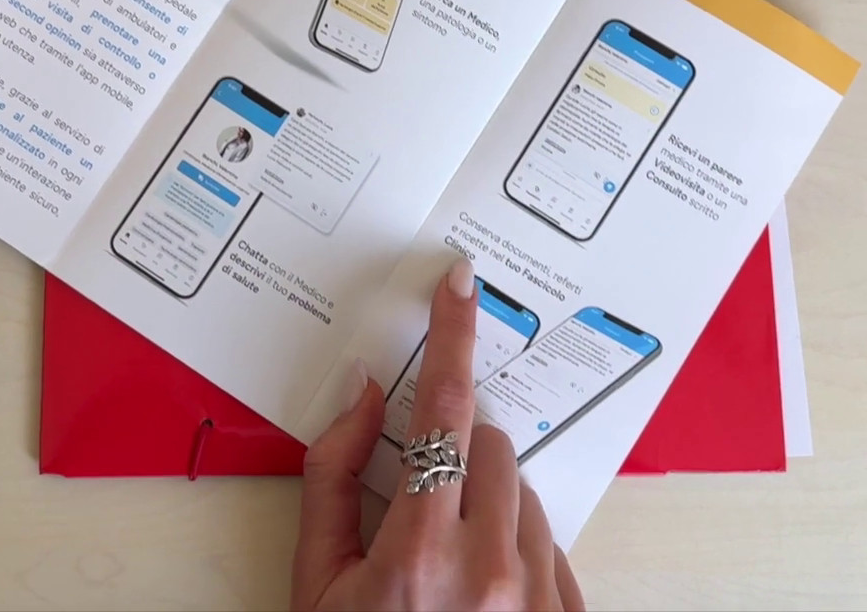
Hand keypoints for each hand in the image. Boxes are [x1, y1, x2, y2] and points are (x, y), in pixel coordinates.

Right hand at [293, 258, 584, 610]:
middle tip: (418, 500)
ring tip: (444, 565)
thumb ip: (330, 477)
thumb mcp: (312, 582)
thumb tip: (366, 394)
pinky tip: (478, 588)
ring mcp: (536, 602)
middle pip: (493, 449)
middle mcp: (488, 572)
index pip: (447, 414)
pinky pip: (554, 549)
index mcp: (417, 554)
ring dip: (488, 505)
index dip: (453, 338)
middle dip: (456, 454)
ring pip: (527, 497)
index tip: (459, 285)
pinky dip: (518, 548)